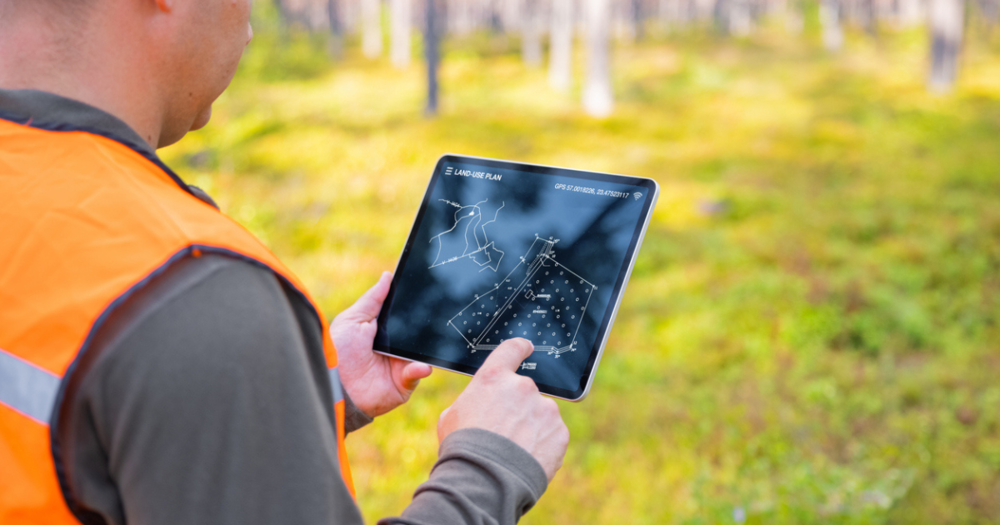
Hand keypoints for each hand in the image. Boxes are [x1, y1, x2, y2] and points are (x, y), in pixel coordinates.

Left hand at [330, 271, 431, 417]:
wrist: (335, 387)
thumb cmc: (338, 352)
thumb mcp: (353, 320)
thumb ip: (372, 299)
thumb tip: (388, 276)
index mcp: (381, 331)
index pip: (402, 316)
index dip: (412, 306)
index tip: (425, 289)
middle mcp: (393, 348)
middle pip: (415, 333)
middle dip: (424, 325)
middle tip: (434, 315)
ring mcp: (399, 366)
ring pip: (421, 352)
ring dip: (423, 347)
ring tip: (426, 340)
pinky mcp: (403, 384)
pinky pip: (417, 374)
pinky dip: (420, 369)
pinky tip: (419, 365)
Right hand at [437, 339, 569, 481]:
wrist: (486, 479)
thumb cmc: (462, 448)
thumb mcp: (452, 416)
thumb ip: (473, 402)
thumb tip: (480, 406)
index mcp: (494, 378)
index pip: (512, 349)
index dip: (520, 348)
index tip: (527, 348)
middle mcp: (523, 386)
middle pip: (525, 392)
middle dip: (518, 409)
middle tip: (504, 433)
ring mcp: (545, 408)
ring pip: (540, 414)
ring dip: (531, 427)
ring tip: (513, 451)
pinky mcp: (559, 431)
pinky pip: (552, 435)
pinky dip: (543, 445)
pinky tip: (526, 459)